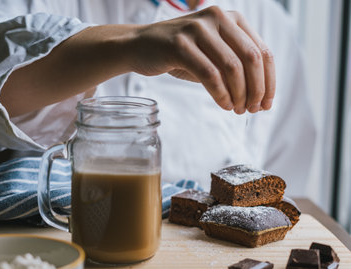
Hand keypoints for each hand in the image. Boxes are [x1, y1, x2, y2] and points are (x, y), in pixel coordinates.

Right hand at [128, 6, 275, 113]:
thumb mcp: (211, 54)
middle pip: (252, 58)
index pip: (262, 51)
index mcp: (231, 19)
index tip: (266, 103)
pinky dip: (220, 94)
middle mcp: (218, 18)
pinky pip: (209, 74)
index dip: (269, 81)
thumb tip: (259, 96)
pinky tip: (223, 105)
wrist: (139, 46)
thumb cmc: (178, 53)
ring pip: (232, 67)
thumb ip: (234, 66)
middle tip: (252, 109)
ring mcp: (198, 29)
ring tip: (236, 110)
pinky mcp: (180, 44)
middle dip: (257, 89)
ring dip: (239, 94)